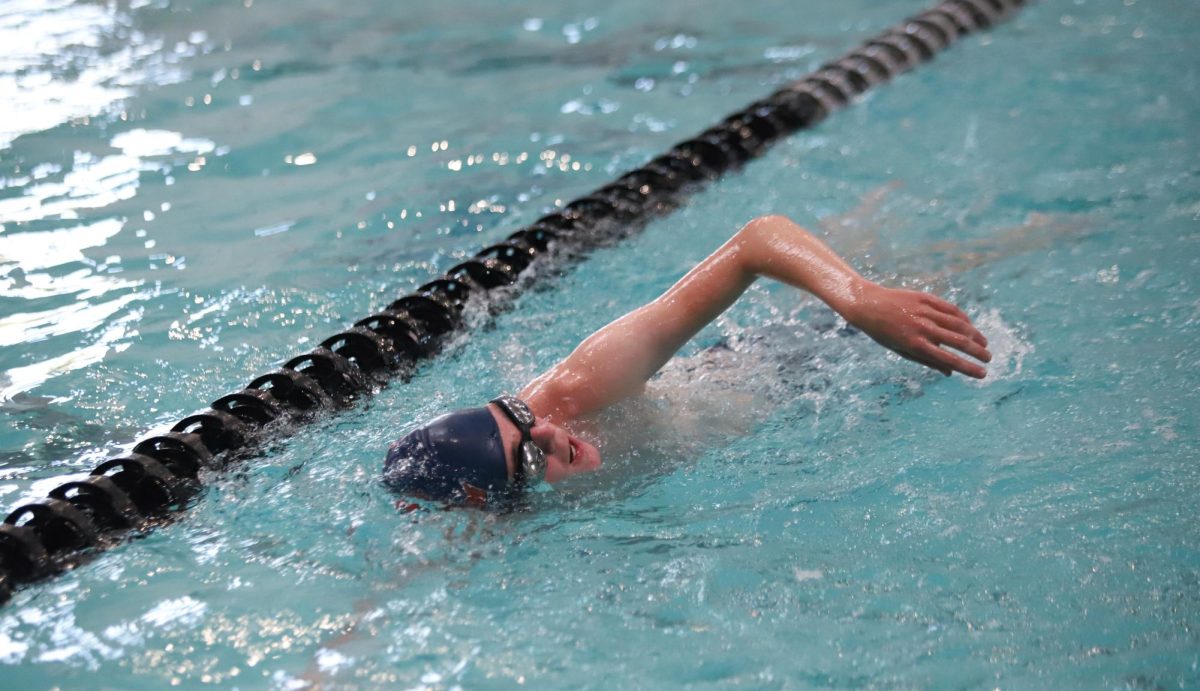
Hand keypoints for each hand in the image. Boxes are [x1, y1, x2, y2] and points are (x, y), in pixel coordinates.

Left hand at [841, 281, 990, 377]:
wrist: (868, 305)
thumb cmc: (884, 333)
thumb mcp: (902, 351)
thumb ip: (927, 361)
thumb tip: (950, 372)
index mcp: (915, 345)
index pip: (949, 359)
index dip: (969, 368)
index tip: (983, 374)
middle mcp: (922, 328)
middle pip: (959, 341)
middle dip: (978, 351)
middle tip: (989, 358)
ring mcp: (925, 311)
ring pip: (958, 323)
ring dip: (975, 335)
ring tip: (984, 343)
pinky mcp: (926, 298)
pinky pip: (950, 309)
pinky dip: (963, 318)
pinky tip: (970, 326)